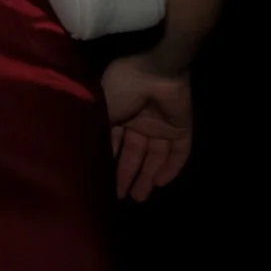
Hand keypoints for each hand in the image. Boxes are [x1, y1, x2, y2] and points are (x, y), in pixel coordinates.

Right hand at [101, 56, 194, 200]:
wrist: (156, 73)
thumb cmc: (123, 88)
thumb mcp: (102, 109)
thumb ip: (101, 132)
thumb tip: (88, 154)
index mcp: (120, 113)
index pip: (115, 143)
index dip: (110, 162)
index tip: (104, 183)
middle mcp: (140, 121)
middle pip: (135, 153)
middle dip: (128, 175)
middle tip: (123, 198)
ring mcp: (161, 125)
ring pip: (155, 156)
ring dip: (148, 176)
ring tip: (140, 198)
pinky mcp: (181, 128)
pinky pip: (178, 152)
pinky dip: (171, 167)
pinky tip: (160, 183)